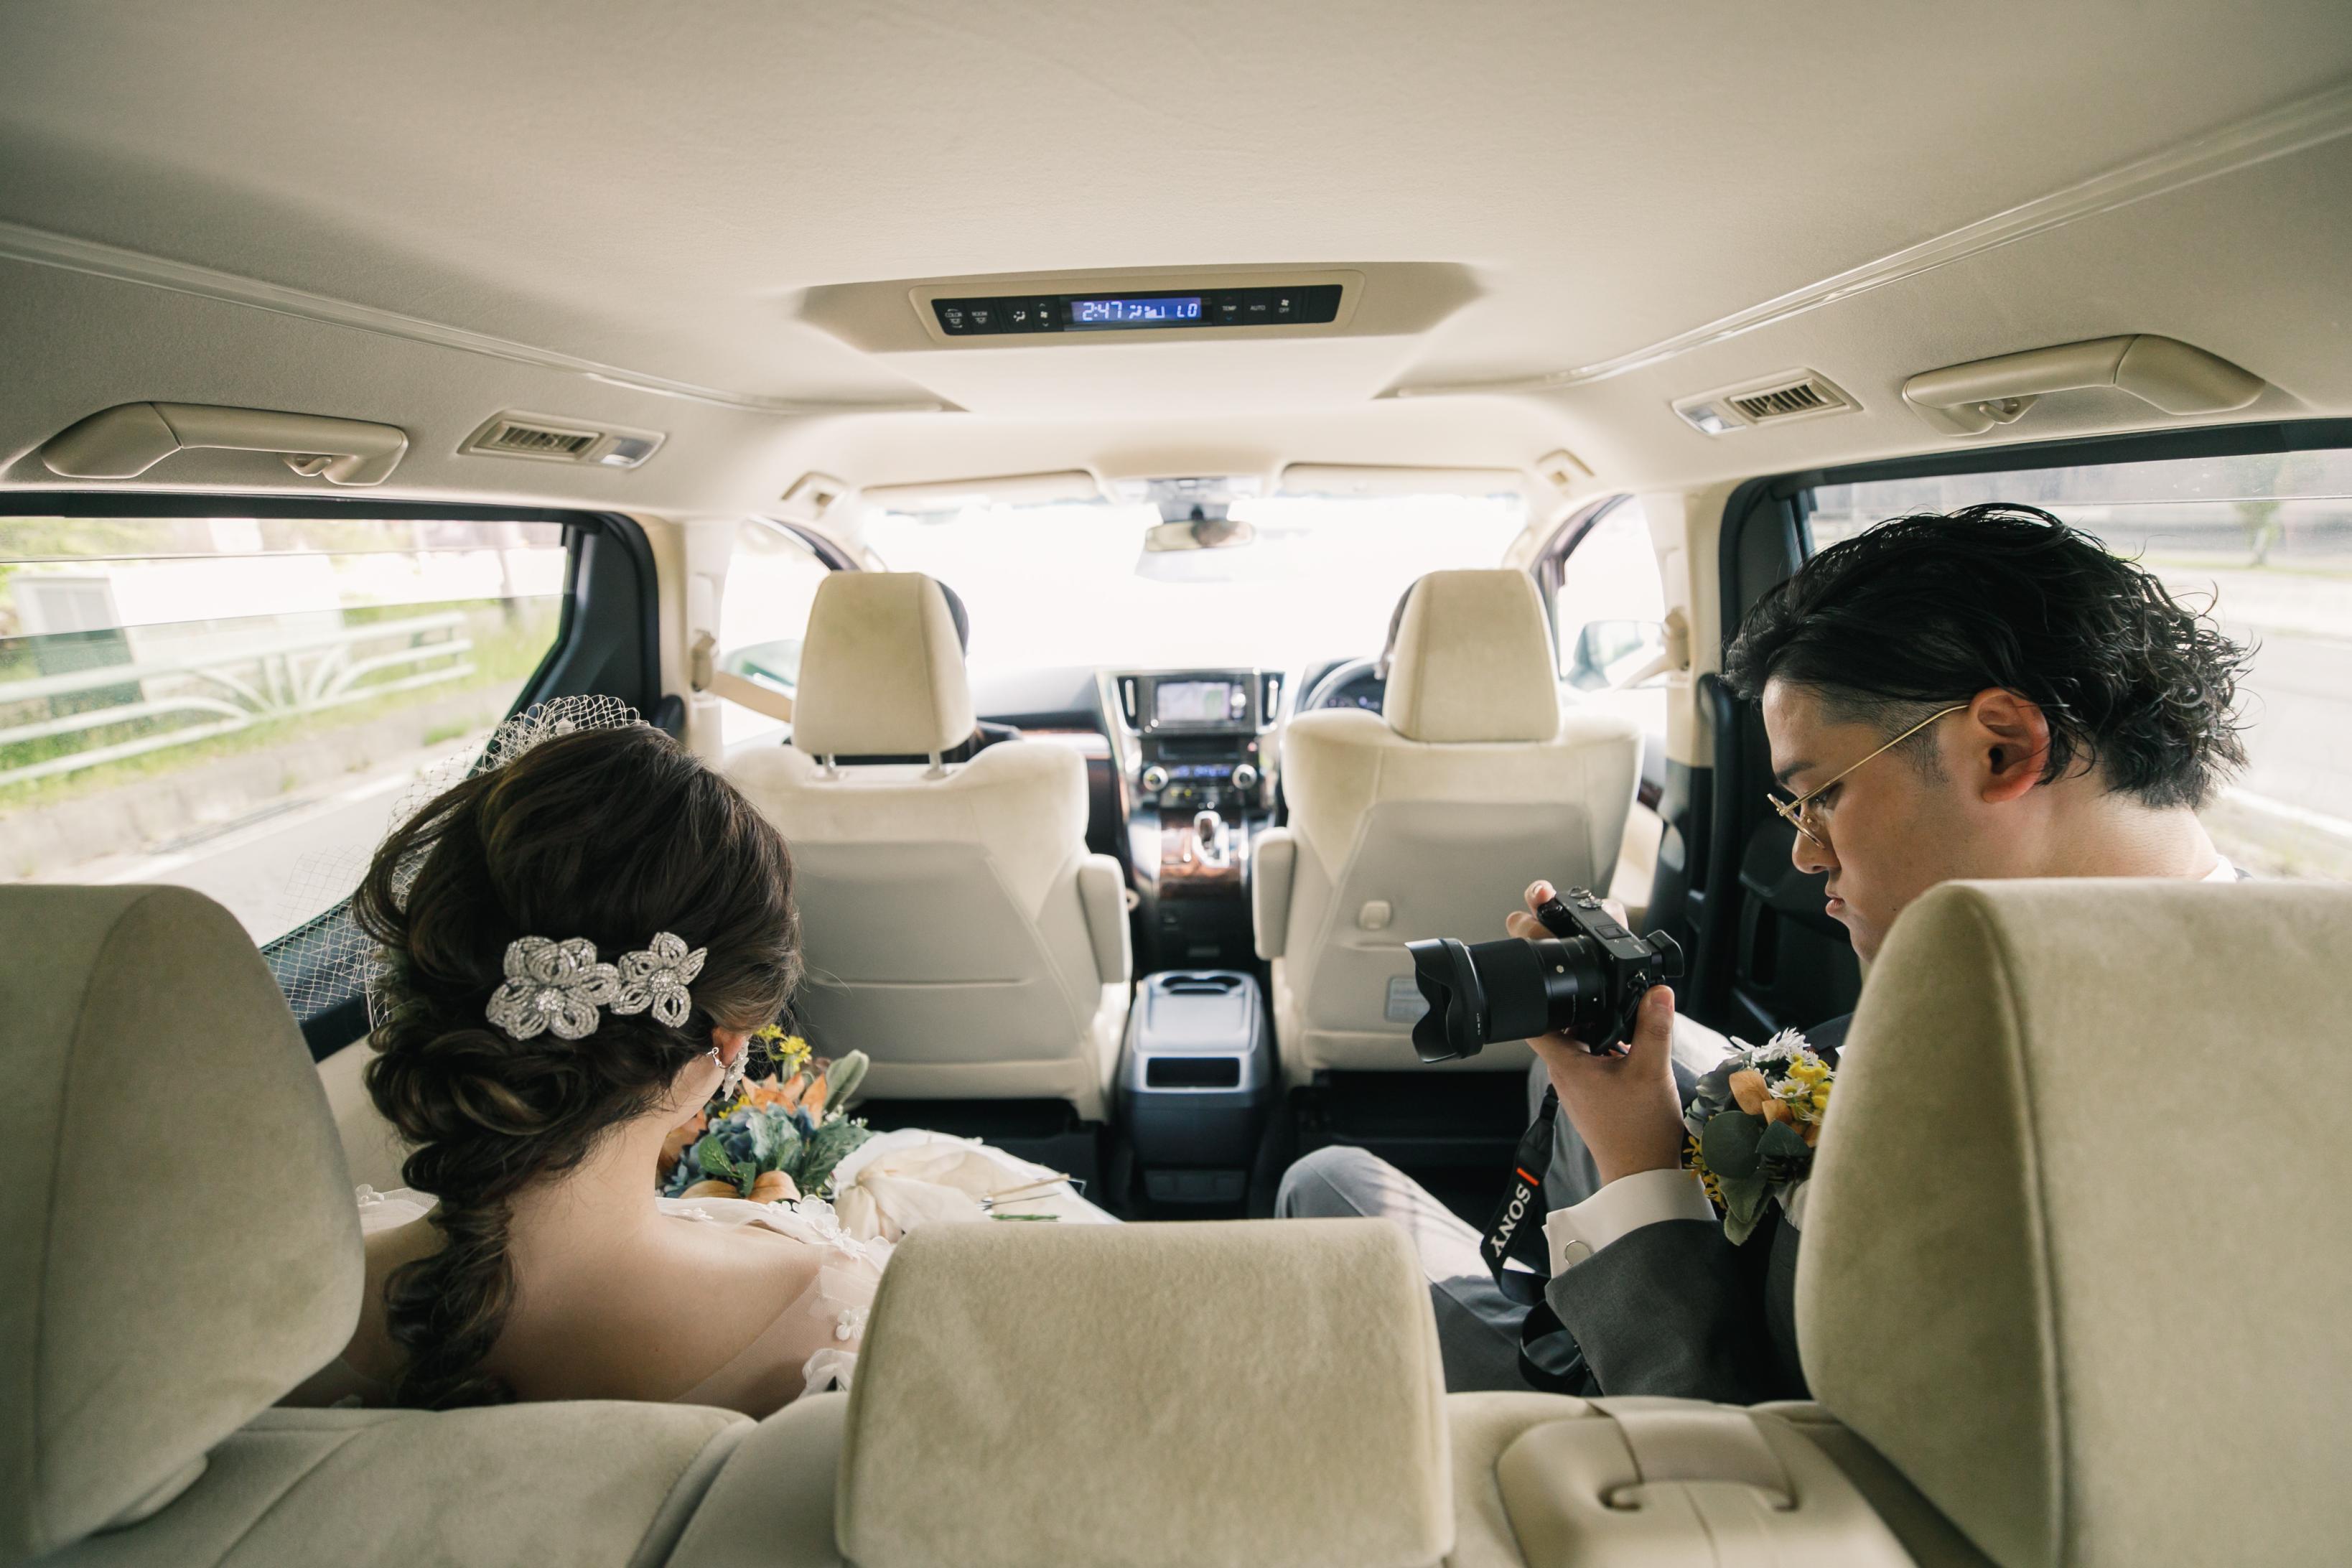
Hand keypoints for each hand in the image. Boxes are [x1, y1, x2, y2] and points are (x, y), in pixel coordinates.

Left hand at [1511, 880, 1685, 1185]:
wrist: (1643, 1173)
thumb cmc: (1639, 1131)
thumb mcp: (1651, 1071)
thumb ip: (1654, 1027)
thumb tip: (1657, 990)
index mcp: (1567, 1064)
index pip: (1535, 1021)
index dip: (1539, 993)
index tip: (1553, 972)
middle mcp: (1566, 1072)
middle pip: (1558, 1025)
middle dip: (1573, 1002)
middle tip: (1592, 980)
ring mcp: (1579, 1083)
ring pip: (1577, 1040)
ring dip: (1592, 1022)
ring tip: (1616, 1005)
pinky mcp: (1594, 1092)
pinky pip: (1593, 1056)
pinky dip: (1605, 1042)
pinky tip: (1628, 1037)